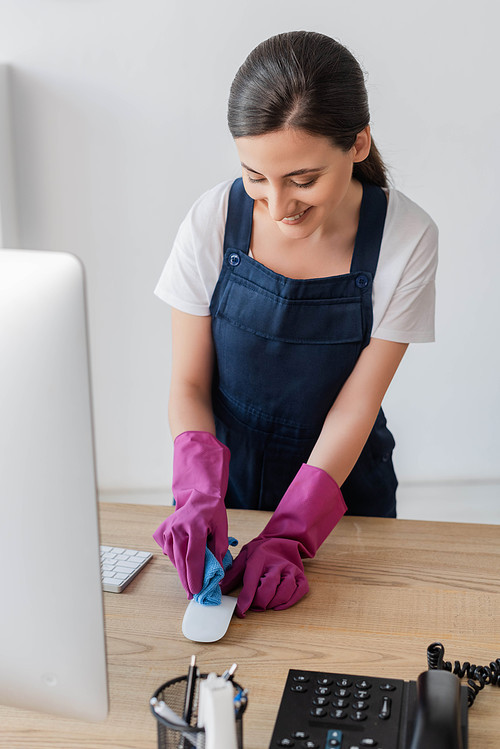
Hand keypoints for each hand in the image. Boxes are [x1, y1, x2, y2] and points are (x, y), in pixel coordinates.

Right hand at [153, 431, 229, 597]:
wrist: (198, 495)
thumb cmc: (212, 512)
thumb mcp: (221, 529)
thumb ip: (219, 550)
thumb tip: (216, 573)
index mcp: (195, 527)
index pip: (193, 557)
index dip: (195, 576)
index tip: (196, 591)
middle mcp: (178, 528)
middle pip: (181, 561)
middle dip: (187, 580)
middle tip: (191, 594)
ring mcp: (168, 529)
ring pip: (173, 558)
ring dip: (181, 571)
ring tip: (189, 582)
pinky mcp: (162, 531)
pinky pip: (168, 551)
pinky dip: (175, 559)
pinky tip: (183, 563)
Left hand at [220, 537, 308, 616]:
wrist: (282, 539)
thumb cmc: (260, 552)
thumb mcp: (243, 558)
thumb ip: (232, 575)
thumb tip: (218, 589)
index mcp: (259, 560)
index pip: (251, 583)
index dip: (246, 600)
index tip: (241, 612)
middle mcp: (276, 565)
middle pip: (268, 589)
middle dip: (259, 603)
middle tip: (253, 606)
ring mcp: (290, 570)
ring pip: (284, 592)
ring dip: (273, 603)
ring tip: (265, 604)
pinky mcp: (301, 576)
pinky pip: (299, 592)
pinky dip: (288, 602)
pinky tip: (278, 605)